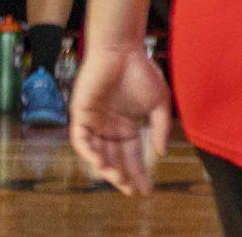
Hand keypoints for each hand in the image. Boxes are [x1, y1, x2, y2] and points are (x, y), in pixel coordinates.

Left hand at [71, 43, 172, 196]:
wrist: (122, 51)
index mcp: (127, 127)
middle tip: (130, 189)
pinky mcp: (81, 116)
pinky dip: (89, 153)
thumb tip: (160, 153)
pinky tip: (101, 162)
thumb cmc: (141, 72)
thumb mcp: (159, 103)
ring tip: (118, 178)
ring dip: (106, 168)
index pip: (132, 156)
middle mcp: (109, 129)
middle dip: (123, 176)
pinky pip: (81, 141)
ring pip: (97, 154)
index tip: (146, 189)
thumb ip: (159, 128)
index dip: (139, 172)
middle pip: (115, 159)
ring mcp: (94, 124)